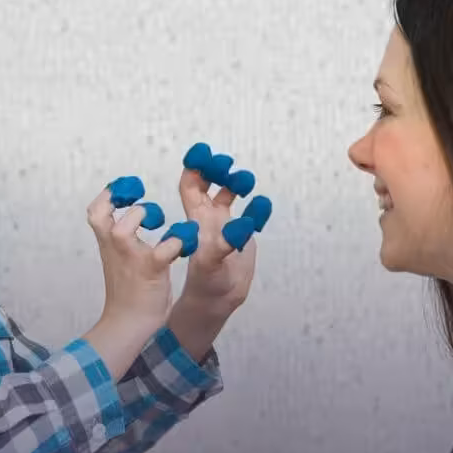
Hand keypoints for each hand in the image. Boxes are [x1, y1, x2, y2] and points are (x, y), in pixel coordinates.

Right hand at [83, 183, 184, 376]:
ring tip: (159, 223)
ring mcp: (131, 258)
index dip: (108, 195)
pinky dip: (178, 240)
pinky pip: (166, 247)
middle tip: (139, 200)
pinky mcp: (152, 269)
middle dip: (120, 198)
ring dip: (145, 215)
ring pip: (125, 227)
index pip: (95, 211)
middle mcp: (114, 247)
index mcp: (108, 244)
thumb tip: (132, 227)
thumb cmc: (128, 292)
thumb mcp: (120, 259)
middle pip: (99, 213)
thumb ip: (123, 242)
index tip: (127, 192)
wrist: (128, 324)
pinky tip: (185, 241)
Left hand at [175, 144, 268, 319]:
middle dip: (216, 170)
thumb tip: (238, 225)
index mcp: (196, 219)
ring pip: (228, 195)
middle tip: (228, 164)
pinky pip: (250, 214)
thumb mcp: (211, 263)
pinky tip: (262, 204)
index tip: (204, 153)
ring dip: (236, 183)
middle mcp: (209, 218)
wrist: (217, 299)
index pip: (190, 186)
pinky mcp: (241, 235)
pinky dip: (256, 208)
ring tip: (247, 181)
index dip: (195, 168)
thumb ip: (224, 244)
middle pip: (208, 184)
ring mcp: (225, 225)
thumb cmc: (207, 282)